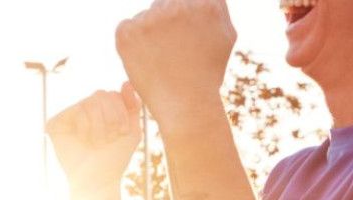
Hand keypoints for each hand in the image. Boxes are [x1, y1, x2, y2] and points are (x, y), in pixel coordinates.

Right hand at [46, 85, 144, 199]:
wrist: (98, 178)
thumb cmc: (114, 156)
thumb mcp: (131, 130)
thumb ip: (132, 106)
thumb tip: (126, 83)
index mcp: (100, 109)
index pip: (112, 94)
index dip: (120, 112)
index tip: (121, 131)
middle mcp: (83, 109)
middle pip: (101, 94)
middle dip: (111, 117)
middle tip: (109, 137)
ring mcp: (68, 115)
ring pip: (89, 102)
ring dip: (99, 126)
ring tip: (96, 142)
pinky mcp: (55, 122)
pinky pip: (74, 111)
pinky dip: (84, 127)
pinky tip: (83, 140)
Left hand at [114, 0, 236, 124]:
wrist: (185, 104)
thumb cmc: (207, 73)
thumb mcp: (226, 36)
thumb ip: (217, 8)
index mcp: (205, 5)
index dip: (184, 19)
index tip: (182, 36)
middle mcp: (178, 7)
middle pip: (165, 3)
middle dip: (167, 22)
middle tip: (172, 50)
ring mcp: (150, 19)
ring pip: (146, 15)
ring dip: (150, 31)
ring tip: (162, 58)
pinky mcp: (127, 32)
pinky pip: (126, 27)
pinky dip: (132, 41)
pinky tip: (146, 59)